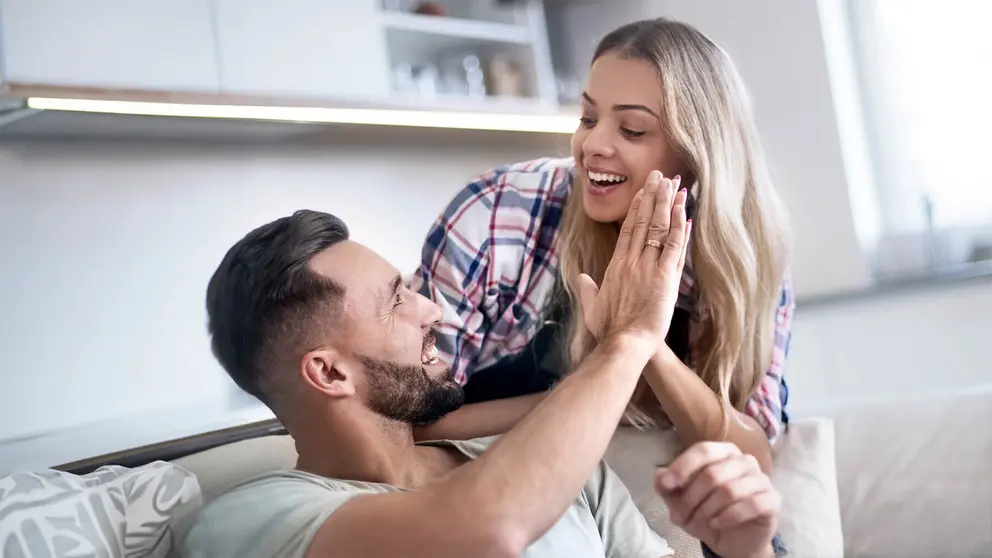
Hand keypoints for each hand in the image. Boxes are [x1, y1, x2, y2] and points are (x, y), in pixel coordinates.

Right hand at [577, 171, 689, 345]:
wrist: (623, 343)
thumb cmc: (608, 330)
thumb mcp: (591, 307)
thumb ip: (587, 289)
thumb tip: (582, 277)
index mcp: (616, 266)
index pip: (627, 230)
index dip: (636, 208)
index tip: (643, 192)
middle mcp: (631, 261)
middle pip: (643, 222)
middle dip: (652, 196)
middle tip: (660, 176)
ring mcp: (648, 267)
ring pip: (659, 228)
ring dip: (667, 204)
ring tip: (674, 184)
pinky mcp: (664, 277)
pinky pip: (674, 246)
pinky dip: (679, 226)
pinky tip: (684, 210)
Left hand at [655, 442, 779, 557]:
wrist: (733, 541)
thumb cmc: (708, 512)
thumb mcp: (681, 500)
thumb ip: (668, 486)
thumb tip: (659, 476)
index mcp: (723, 452)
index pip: (703, 451)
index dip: (682, 467)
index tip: (666, 485)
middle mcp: (744, 460)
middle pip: (712, 473)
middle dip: (691, 499)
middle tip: (680, 517)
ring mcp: (761, 479)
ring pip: (728, 490)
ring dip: (707, 511)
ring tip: (697, 523)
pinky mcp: (772, 500)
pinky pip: (750, 505)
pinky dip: (728, 517)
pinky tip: (716, 525)